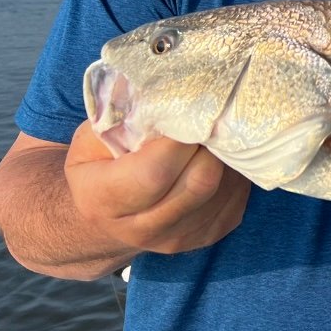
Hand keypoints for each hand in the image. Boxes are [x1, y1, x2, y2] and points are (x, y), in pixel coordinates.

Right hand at [64, 119, 250, 257]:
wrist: (104, 216)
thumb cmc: (99, 164)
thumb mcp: (94, 137)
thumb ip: (124, 119)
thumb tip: (168, 92)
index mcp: (104, 200)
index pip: (155, 172)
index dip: (181, 138)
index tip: (191, 111)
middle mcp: (141, 228)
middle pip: (200, 181)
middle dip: (211, 143)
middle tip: (211, 117)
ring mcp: (177, 237)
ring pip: (225, 189)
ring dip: (226, 156)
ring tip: (214, 134)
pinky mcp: (208, 236)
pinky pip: (236, 198)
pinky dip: (233, 173)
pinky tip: (217, 157)